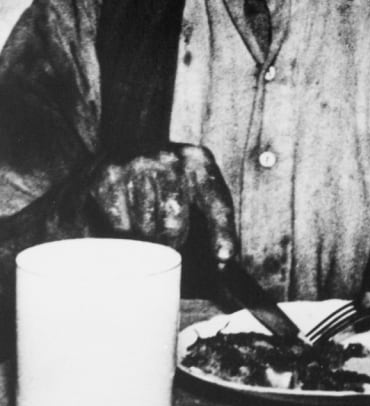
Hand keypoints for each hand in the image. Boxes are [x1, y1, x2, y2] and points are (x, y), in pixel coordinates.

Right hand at [87, 144, 238, 265]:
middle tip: (168, 240)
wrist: (127, 145)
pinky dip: (123, 234)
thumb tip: (224, 260)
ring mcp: (137, 165)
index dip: (222, 232)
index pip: (216, 202)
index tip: (224, 256)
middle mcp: (170, 159)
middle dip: (173, 242)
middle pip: (174, 225)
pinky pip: (119, 226)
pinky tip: (126, 223)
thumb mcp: (198, 185)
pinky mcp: (109, 178)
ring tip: (146, 229)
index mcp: (199, 160)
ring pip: (145, 229)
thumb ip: (214, 218)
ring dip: (147, 239)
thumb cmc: (169, 177)